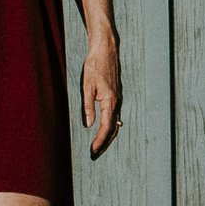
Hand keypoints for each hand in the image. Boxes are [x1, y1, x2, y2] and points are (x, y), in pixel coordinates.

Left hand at [80, 40, 121, 157]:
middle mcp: (116, 102)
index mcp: (110, 101)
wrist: (106, 50)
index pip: (106, 128)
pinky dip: (111, 126)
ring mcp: (117, 99)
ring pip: (115, 123)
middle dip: (104, 143)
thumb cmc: (94, 66)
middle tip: (95, 154)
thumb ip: (88, 106)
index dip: (99, 141)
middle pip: (113, 129)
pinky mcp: (115, 95)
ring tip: (99, 146)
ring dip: (107, 136)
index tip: (93, 151)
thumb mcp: (87, 86)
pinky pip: (115, 115)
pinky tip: (107, 130)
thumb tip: (88, 125)